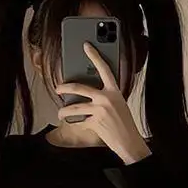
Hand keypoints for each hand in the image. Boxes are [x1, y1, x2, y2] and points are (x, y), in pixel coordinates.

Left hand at [56, 43, 151, 164]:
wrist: (129, 141)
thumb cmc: (124, 123)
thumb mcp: (119, 104)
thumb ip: (106, 96)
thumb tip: (89, 94)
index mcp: (114, 91)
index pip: (104, 69)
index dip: (95, 56)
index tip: (86, 46)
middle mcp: (106, 98)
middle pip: (79, 88)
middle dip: (65, 88)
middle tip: (58, 88)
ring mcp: (99, 110)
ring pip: (74, 107)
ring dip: (63, 111)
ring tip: (60, 113)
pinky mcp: (94, 122)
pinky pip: (79, 121)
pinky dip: (76, 123)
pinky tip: (73, 124)